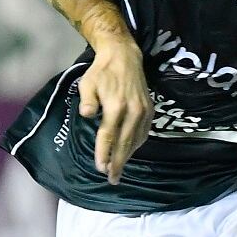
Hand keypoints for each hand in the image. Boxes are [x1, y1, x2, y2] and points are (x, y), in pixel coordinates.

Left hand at [76, 47, 150, 184]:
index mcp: (116, 106)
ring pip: (136, 140)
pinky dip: (137, 145)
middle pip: (124, 143)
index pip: (109, 135)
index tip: (100, 168)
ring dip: (128, 156)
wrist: (124, 57)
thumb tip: (86, 114)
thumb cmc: (101, 72)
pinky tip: (129, 152)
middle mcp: (133, 110)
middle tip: (112, 179)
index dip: (104, 153)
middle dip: (118, 163)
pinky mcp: (150, 109)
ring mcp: (143, 111)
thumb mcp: (87, 83)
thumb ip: (87, 100)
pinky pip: (144, 132)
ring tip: (118, 169)